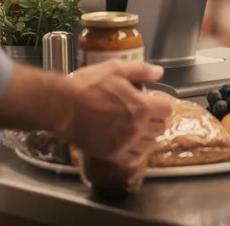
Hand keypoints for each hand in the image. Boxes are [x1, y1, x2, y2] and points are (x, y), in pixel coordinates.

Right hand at [58, 61, 172, 166]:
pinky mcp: (113, 155)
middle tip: (143, 112)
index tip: (152, 99)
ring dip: (148, 135)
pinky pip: (134, 160)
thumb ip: (141, 70)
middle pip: (161, 127)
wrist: (63, 107)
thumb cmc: (88, 85)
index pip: (167, 108)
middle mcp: (138, 127)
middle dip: (155, 118)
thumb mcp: (115, 69)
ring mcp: (126, 143)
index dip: (161, 102)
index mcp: (142, 106)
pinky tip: (131, 145)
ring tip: (137, 128)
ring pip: (150, 144)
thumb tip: (160, 73)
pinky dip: (137, 153)